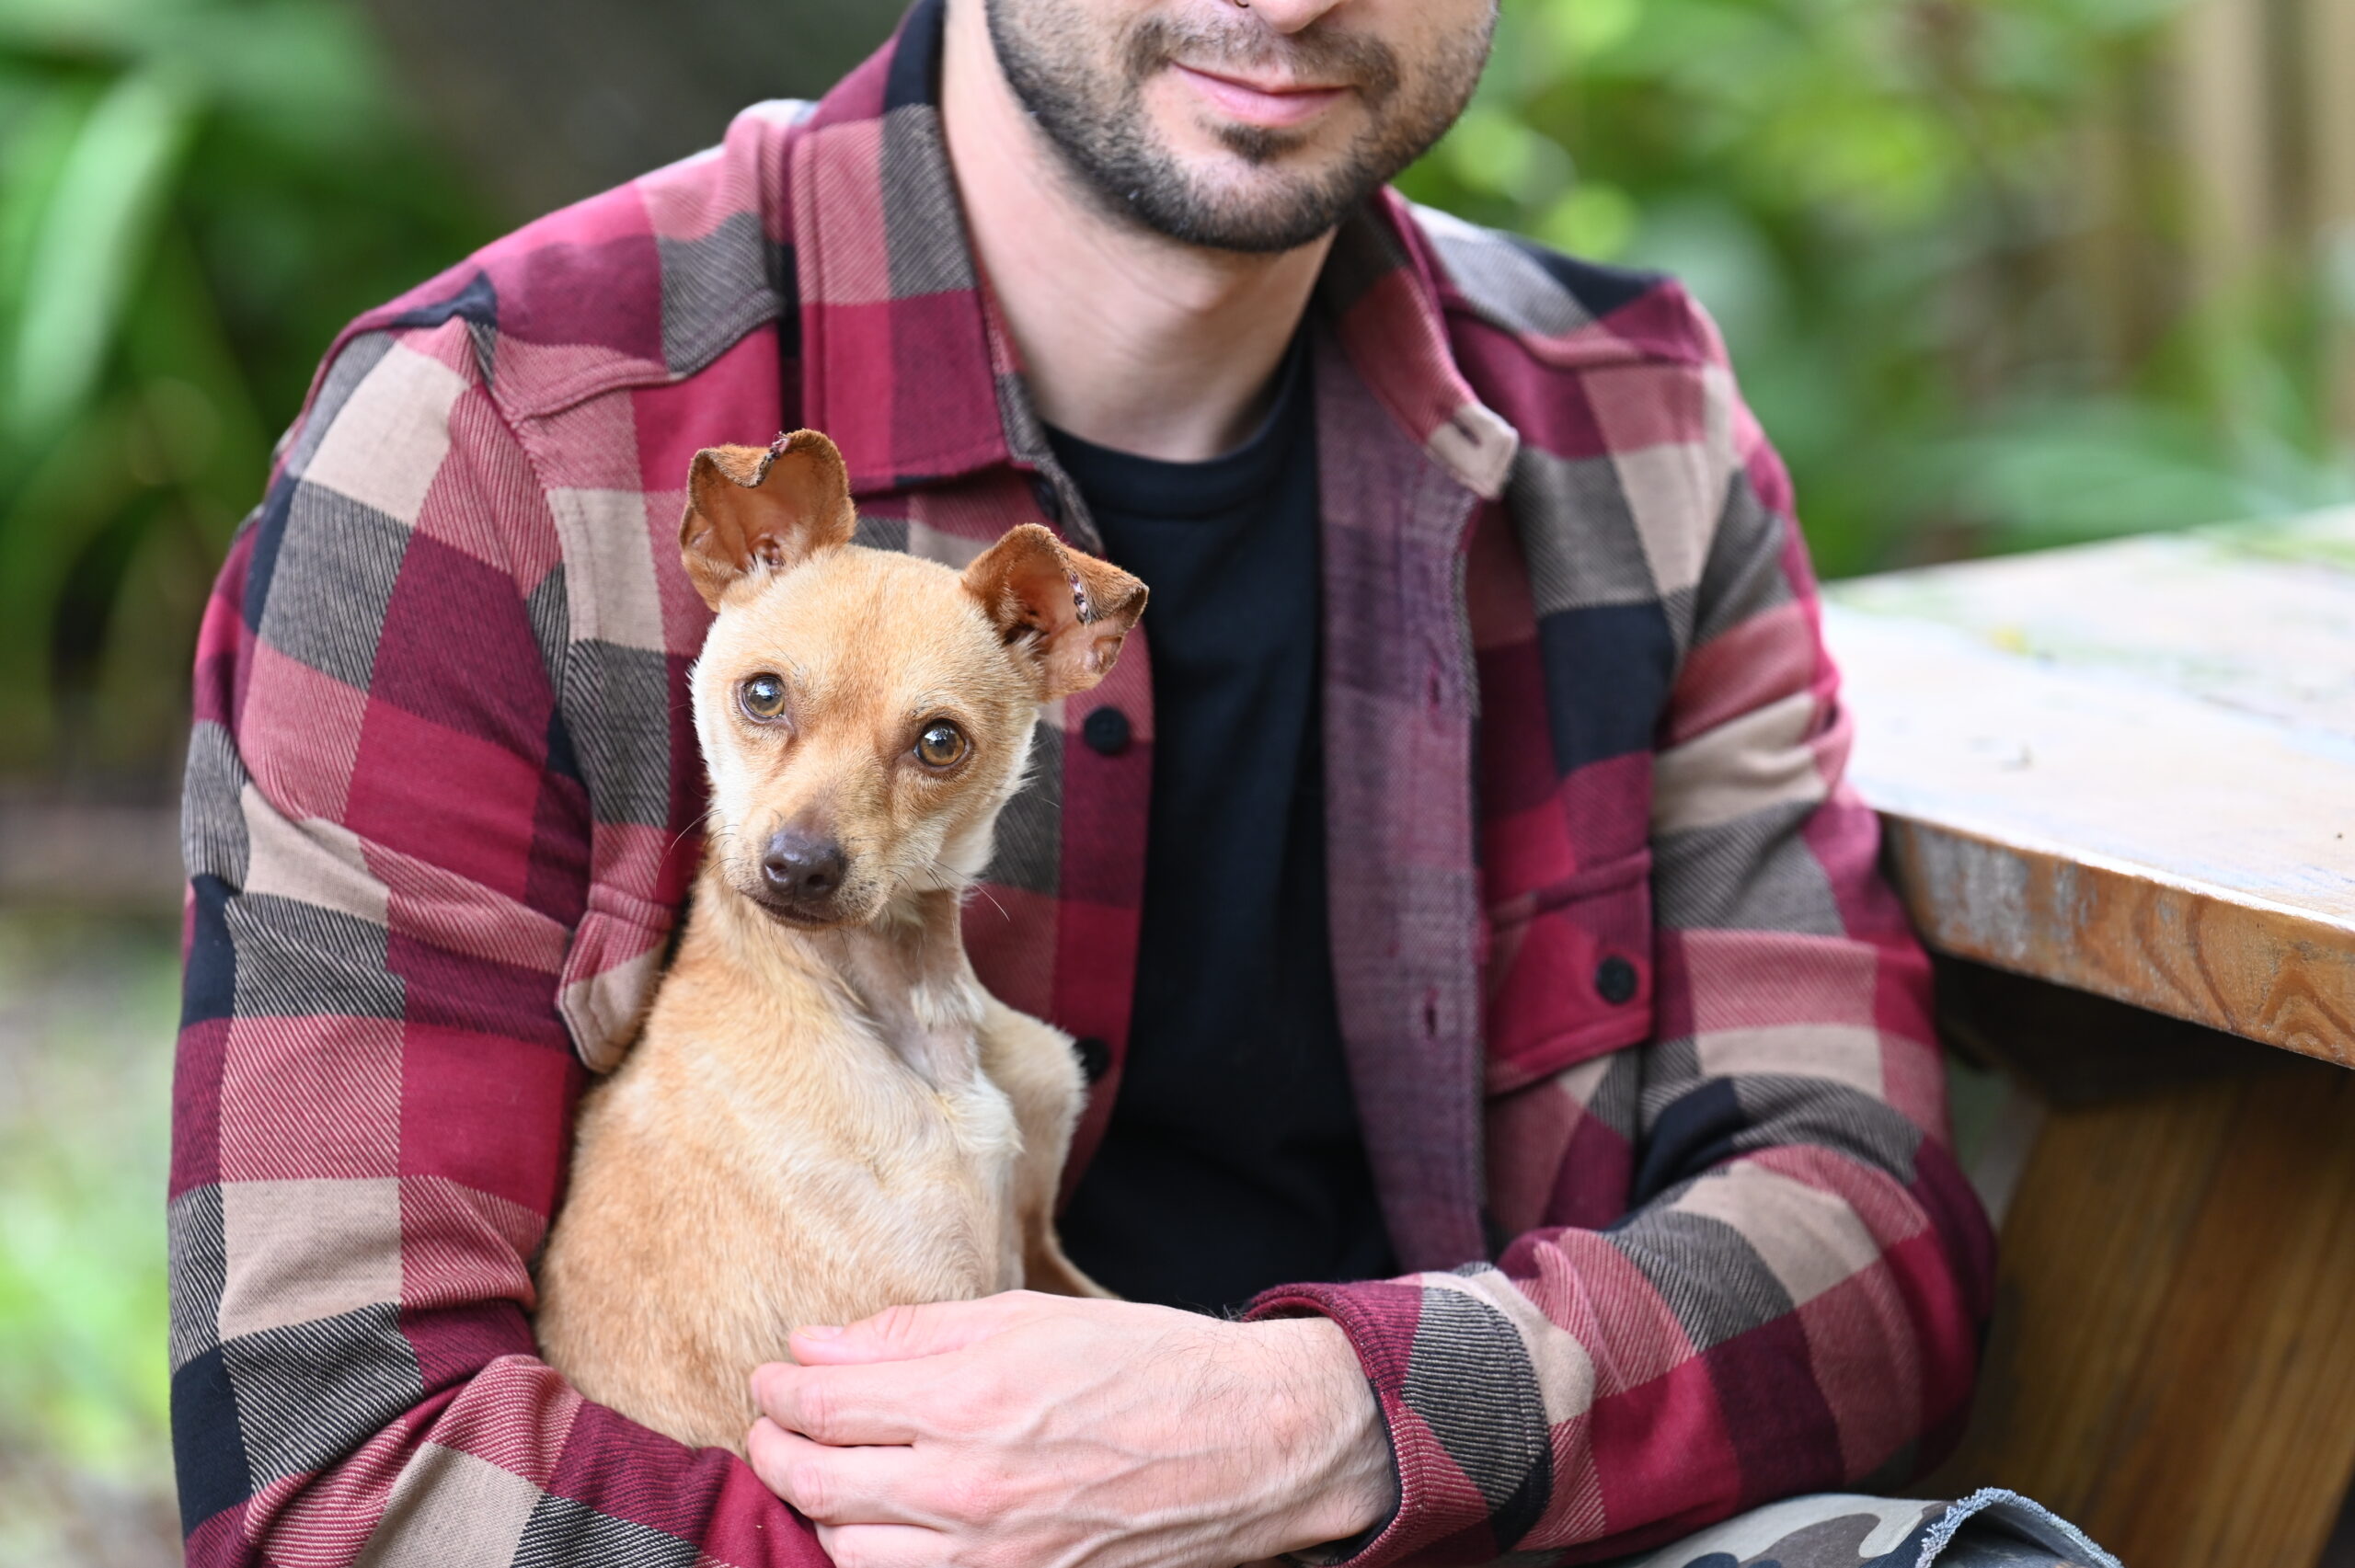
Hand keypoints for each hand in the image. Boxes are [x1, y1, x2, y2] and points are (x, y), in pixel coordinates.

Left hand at [745, 1291, 1394, 1567]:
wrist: (1248, 1444)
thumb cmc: (1146, 1365)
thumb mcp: (1027, 1317)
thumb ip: (912, 1333)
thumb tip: (816, 1344)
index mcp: (965, 1402)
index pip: (821, 1406)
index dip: (776, 1390)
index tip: (770, 1376)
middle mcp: (964, 1491)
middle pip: (813, 1484)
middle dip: (774, 1448)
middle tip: (771, 1423)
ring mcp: (988, 1559)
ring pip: (846, 1550)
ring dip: (820, 1510)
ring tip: (826, 1472)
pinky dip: (874, 1558)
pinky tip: (880, 1524)